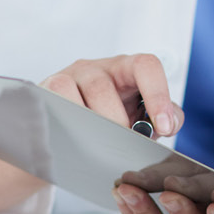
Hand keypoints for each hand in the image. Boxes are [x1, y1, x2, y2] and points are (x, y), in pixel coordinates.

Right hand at [41, 53, 181, 134]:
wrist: (66, 135)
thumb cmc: (111, 123)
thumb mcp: (140, 119)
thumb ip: (165, 119)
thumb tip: (169, 123)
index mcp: (125, 70)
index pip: (146, 66)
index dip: (157, 94)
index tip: (164, 128)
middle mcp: (95, 68)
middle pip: (103, 88)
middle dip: (114, 123)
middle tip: (122, 147)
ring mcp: (66, 77)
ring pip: (71, 94)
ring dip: (86, 124)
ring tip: (96, 147)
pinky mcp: (43, 91)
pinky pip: (51, 101)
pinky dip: (63, 122)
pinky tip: (72, 141)